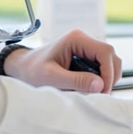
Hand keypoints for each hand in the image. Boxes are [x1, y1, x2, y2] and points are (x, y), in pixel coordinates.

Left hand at [2, 29, 120, 93]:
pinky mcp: (85, 57)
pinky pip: (101, 66)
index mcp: (77, 38)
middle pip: (110, 55)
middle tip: (102, 95)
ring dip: (107, 77)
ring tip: (96, 93)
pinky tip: (91, 88)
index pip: (105, 51)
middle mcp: (84, 40)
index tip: (104, 90)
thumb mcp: (51, 78)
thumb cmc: (32, 70)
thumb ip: (76, 81)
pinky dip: (101, 78)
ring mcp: (86, 48)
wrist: (22, 68)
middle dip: (110, 76)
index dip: (108, 71)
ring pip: (109, 61)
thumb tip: (100, 85)